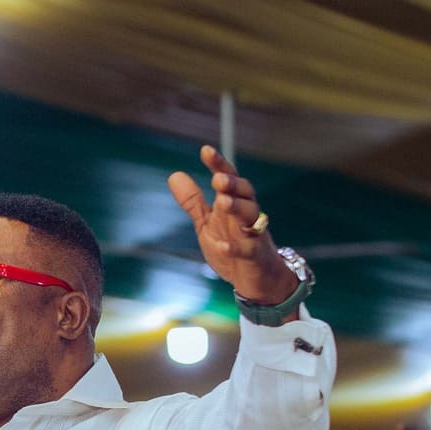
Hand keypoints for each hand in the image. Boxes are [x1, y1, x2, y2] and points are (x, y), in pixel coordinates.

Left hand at [166, 145, 294, 304]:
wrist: (256, 279)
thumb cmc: (232, 245)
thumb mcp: (207, 222)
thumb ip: (193, 201)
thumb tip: (174, 174)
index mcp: (233, 203)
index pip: (229, 178)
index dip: (219, 164)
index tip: (205, 151)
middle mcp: (246, 215)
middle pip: (246, 192)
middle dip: (233, 184)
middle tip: (218, 180)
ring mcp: (254, 235)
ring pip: (251, 215)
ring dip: (237, 208)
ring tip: (222, 202)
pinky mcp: (256, 257)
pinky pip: (248, 250)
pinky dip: (236, 247)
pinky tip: (223, 246)